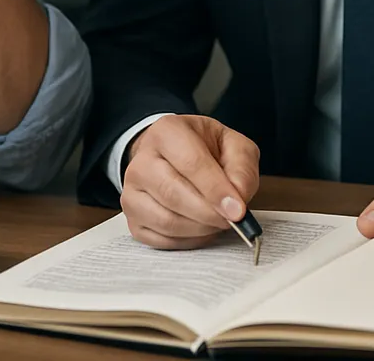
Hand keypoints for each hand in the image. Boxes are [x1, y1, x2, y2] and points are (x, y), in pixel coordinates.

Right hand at [121, 115, 259, 249]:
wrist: (175, 155)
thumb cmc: (205, 150)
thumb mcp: (232, 145)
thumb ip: (241, 168)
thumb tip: (238, 199)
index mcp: (167, 131)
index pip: (190, 163)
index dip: (216, 190)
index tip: (238, 211)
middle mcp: (142, 159)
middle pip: (173, 194)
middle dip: (209, 214)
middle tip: (232, 220)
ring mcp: (131, 189)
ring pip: (166, 221)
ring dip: (200, 229)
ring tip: (217, 221)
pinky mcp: (132, 216)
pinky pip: (161, 239)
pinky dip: (188, 241)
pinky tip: (201, 229)